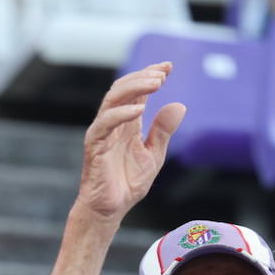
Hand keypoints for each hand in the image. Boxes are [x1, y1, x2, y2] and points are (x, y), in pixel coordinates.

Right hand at [75, 64, 185, 223]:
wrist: (111, 208)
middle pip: (123, 88)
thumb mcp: (154, 154)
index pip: (137, 91)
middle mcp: (113, 122)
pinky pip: (105, 123)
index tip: (168, 66)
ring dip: (134, 87)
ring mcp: (103, 132)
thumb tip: (179, 104)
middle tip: (163, 74)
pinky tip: (139, 109)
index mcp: (127, 122)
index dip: (150, 75)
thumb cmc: (128, 182)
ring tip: (155, 83)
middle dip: (143, 77)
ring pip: (113, 98)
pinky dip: (121, 113)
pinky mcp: (95, 145)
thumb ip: (164, 130)